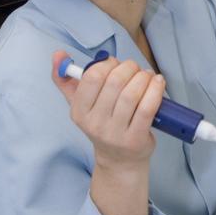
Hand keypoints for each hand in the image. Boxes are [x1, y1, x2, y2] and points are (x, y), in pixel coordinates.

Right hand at [52, 52, 164, 168]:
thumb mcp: (80, 105)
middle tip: (136, 69)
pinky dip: (155, 90)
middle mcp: (94, 123)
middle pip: (114, 82)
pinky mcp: (135, 139)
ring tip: (148, 76)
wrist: (119, 160)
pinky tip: (158, 83)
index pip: (92, 77)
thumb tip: (58, 54)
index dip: (108, 64)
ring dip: (144, 78)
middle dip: (129, 68)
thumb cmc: (103, 125)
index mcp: (79, 111)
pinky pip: (147, 108)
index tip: (116, 64)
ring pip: (131, 94)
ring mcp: (115, 133)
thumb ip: (66, 80)